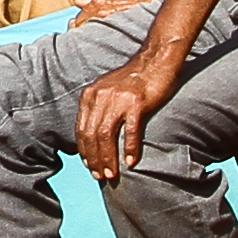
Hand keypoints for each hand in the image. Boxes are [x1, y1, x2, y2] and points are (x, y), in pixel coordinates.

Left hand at [75, 43, 182, 177]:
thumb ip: (98, 108)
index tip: (89, 166)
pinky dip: (129, 148)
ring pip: (106, 135)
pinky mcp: (137, 102)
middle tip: (100, 176)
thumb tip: (94, 136)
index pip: (81, 129)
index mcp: (90, 95)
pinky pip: (130, 130)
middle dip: (94, 159)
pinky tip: (130, 162)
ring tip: (112, 174)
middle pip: (92, 135)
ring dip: (108, 158)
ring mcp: (118, 99)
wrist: (156, 60)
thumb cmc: (134, 79)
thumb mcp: (107, 90)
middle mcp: (101, 96)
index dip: (84, 151)